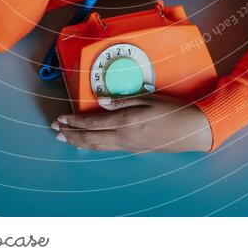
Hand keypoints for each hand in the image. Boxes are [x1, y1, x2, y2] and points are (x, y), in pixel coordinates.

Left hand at [51, 92, 212, 152]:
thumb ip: (123, 100)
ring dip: (78, 142)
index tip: (61, 118)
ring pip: (97, 146)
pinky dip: (92, 144)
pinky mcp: (134, 149)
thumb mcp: (149, 98)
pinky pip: (107, 148)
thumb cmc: (173, 111)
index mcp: (126, 122)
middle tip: (55, 130)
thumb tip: (101, 101)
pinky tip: (89, 142)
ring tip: (64, 138)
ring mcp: (129, 146)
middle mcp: (124, 137)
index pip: (93, 122)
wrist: (192, 131)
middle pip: (90, 138)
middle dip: (70, 134)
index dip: (74, 121)